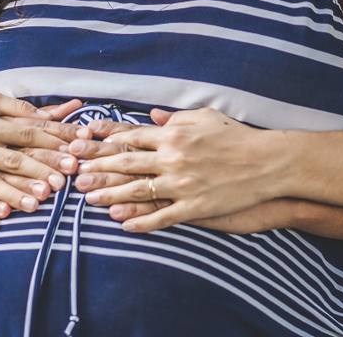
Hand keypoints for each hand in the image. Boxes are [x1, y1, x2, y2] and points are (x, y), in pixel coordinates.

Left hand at [76, 107, 284, 232]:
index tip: (83, 141)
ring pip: (138, 191)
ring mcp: (183, 183)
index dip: (104, 140)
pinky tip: (123, 226)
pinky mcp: (195, 206)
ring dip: (111, 195)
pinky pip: (163, 216)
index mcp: (174, 134)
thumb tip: (154, 116)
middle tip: (74, 173)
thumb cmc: (237, 136)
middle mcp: (173, 158)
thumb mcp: (205, 117)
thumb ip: (176, 118)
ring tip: (88, 199)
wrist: (268, 162)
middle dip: (97, 167)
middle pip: (127, 163)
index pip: (131, 136)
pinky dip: (142, 222)